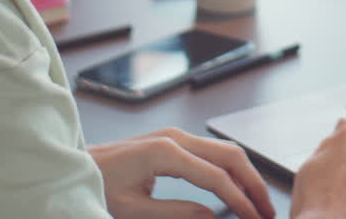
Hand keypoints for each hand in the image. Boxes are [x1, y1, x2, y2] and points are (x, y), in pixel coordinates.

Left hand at [89, 127, 274, 218]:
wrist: (79, 165)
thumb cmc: (98, 184)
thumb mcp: (133, 209)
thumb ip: (174, 213)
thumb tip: (210, 217)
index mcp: (165, 152)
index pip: (216, 176)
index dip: (239, 199)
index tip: (253, 218)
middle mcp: (175, 137)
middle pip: (230, 155)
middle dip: (253, 183)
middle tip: (266, 210)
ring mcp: (176, 135)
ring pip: (225, 150)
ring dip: (246, 174)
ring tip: (258, 201)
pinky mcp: (174, 141)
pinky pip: (212, 151)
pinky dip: (231, 168)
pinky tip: (237, 186)